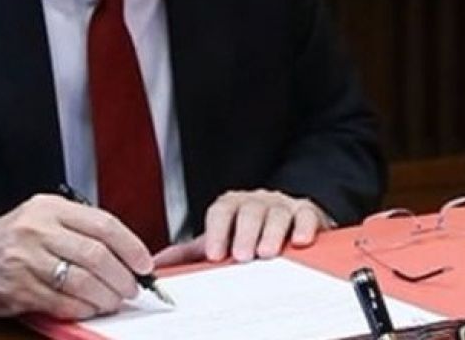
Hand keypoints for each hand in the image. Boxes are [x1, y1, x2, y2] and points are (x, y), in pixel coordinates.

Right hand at [0, 194, 152, 319]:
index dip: (131, 246)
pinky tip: (88, 309)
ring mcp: (24, 258)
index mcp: (48, 207)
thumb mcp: (38, 221)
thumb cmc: (2, 244)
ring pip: (82, 280)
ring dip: (105, 296)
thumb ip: (76, 230)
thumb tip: (122, 253)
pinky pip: (61, 302)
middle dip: (122, 276)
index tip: (144, 263)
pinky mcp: (16, 288)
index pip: (103, 223)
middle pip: (96, 254)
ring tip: (113, 301)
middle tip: (131, 288)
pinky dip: (82, 309)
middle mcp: (36, 228)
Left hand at [154, 190, 332, 266]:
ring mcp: (282, 204)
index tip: (214, 254)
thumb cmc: (247, 234)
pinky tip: (299, 241)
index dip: (217, 231)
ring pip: (276, 213)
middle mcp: (256, 201)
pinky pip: (306, 214)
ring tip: (267, 253)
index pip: (221, 211)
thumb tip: (157, 263)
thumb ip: (190, 252)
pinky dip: (303, 227)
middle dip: (245, 233)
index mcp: (231, 206)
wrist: (285, 221)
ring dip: (271, 233)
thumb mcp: (219, 241)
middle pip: (249, 211)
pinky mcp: (306, 211)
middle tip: (242, 256)